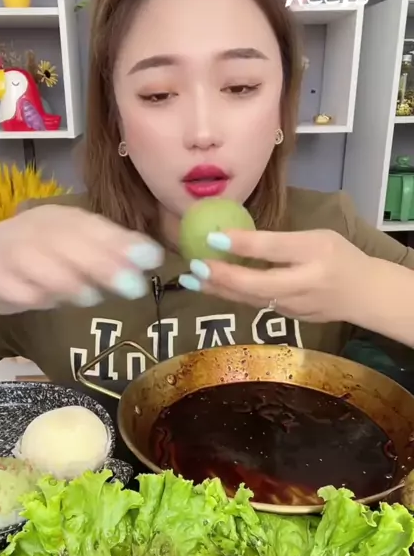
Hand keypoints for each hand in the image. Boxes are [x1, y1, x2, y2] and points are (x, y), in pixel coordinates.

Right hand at [0, 206, 162, 313]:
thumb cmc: (35, 253)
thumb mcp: (70, 243)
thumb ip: (107, 248)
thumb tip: (151, 257)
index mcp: (59, 217)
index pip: (93, 226)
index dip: (123, 241)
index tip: (152, 258)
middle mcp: (36, 229)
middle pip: (72, 245)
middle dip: (105, 266)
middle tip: (134, 286)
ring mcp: (13, 252)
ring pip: (49, 271)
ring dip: (74, 286)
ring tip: (89, 297)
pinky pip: (26, 294)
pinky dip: (43, 300)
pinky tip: (50, 301)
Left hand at [179, 228, 372, 323]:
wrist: (365, 295)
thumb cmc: (338, 257)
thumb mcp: (314, 238)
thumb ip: (277, 241)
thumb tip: (230, 237)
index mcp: (314, 254)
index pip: (274, 249)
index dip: (243, 244)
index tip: (213, 237)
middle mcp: (304, 284)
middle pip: (258, 284)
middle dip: (223, 277)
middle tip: (194, 265)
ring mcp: (295, 306)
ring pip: (251, 299)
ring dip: (218, 289)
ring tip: (190, 278)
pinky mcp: (287, 317)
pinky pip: (254, 304)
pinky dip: (231, 295)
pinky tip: (210, 286)